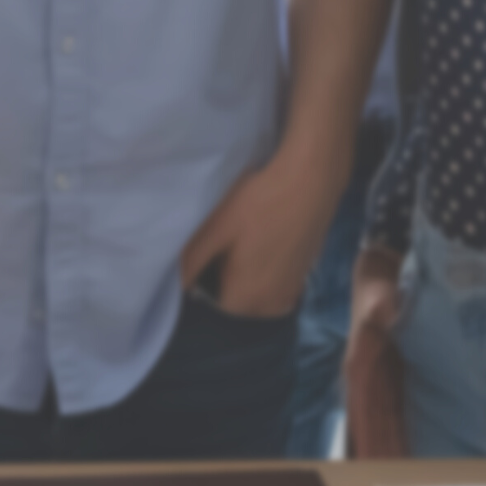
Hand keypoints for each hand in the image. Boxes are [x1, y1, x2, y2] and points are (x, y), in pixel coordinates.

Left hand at [178, 144, 347, 318]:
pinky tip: (264, 237)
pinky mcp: (304, 277)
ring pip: (254, 290)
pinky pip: (273, 282)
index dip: (203, 272)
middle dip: (223, 273)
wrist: (312, 179)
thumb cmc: (261, 202)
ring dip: (245, 270)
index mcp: (246, 299)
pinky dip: (265, 266)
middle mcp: (271, 306)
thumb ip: (192, 260)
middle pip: (233, 297)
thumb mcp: (217, 227)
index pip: (209, 299)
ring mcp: (291, 292)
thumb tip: (173, 284)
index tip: (207, 245)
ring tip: (245, 236)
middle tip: (225, 238)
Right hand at [343, 244, 408, 457]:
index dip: (369, 440)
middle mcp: (368, 381)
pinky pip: (398, 413)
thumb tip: (388, 310)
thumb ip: (384, 304)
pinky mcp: (395, 379)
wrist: (384, 273)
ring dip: (393, 450)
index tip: (376, 468)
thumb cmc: (380, 286)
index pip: (363, 412)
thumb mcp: (381, 294)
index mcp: (360, 367)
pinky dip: (403, 434)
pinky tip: (417, 452)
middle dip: (383, 456)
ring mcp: (381, 382)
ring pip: (386, 424)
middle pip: (374, 427)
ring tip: (409, 482)